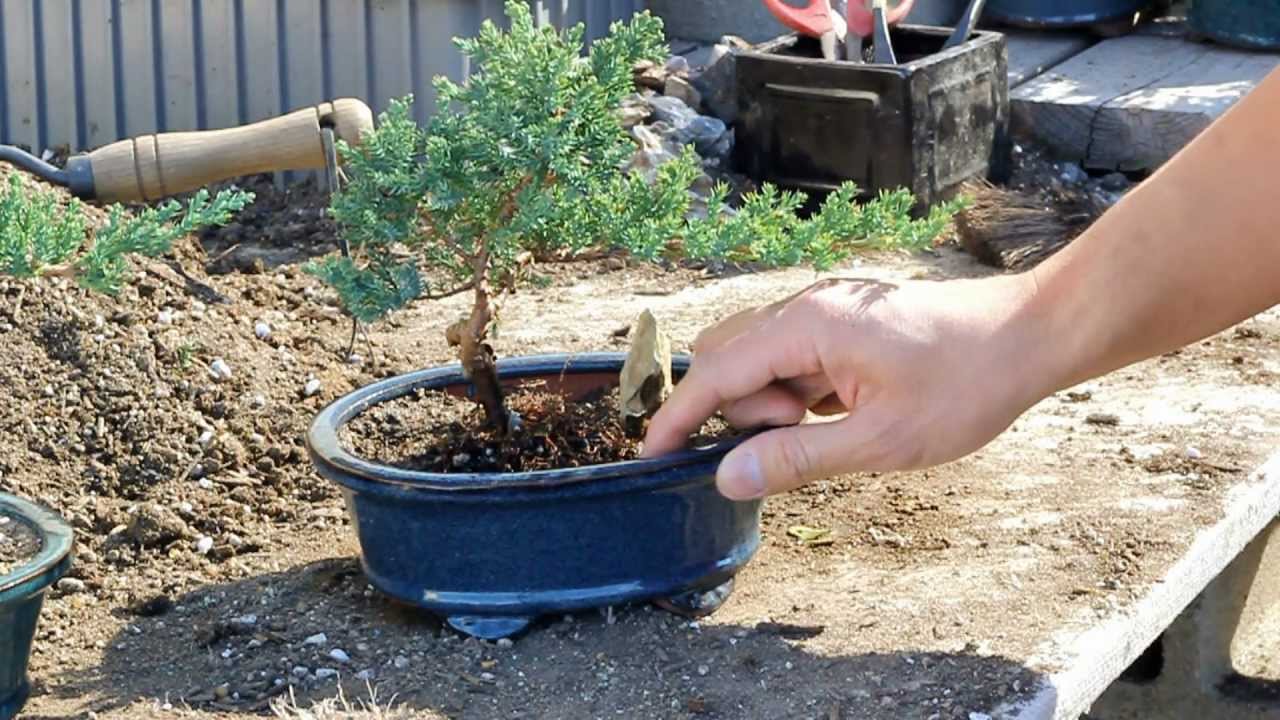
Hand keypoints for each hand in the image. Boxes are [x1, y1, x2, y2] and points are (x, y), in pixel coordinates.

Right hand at [641, 274, 1051, 499]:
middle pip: (727, 357)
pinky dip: (796, 390)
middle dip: (741, 407)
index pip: (716, 374)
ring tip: (835, 422)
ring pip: (758, 358)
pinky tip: (841, 409)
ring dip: (772, 400)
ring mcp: (823, 310)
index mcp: (807, 326)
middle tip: (803, 433)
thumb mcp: (879, 439)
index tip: (650, 455)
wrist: (1030, 334)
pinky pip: (791, 356)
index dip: (678, 417)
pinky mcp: (841, 321)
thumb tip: (727, 476)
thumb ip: (796, 458)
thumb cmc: (966, 384)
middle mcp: (805, 306)